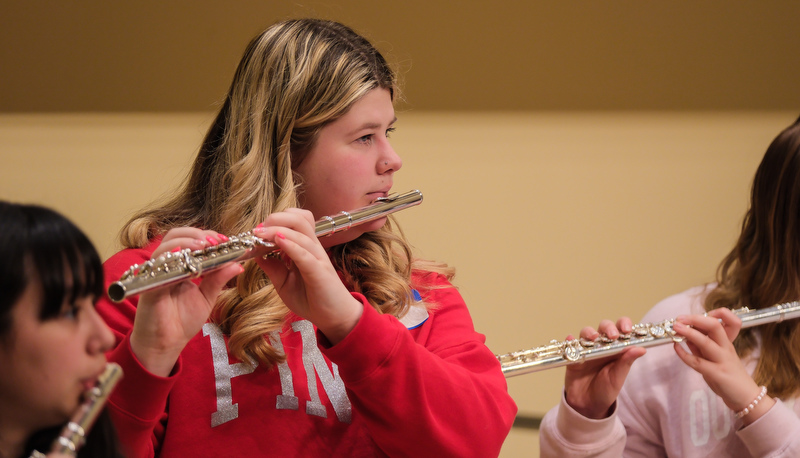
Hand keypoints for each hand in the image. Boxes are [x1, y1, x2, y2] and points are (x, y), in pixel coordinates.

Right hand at [130, 228, 242, 376]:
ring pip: (166, 246)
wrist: (166, 344)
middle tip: (215, 241)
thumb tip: (238, 264)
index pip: (190, 240)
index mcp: (180, 265)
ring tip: (203, 246)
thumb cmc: (183, 320)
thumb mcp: (207, 297)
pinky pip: (157, 267)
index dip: (206, 235)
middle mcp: (166, 265)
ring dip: (186, 242)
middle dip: (197, 234)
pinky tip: (186, 257)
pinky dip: (171, 258)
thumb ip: (219, 279)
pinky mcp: (149, 286)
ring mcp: (156, 274)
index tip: (224, 239)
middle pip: (175, 235)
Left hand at [253, 209, 362, 344]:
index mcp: (305, 248)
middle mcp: (313, 248)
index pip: (295, 220)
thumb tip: (256, 254)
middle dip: (276, 218)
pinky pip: (305, 254)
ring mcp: (318, 258)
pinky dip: (291, 245)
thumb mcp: (284, 283)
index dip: (276, 219)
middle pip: (299, 218)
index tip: (257, 230)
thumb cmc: (311, 299)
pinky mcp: (320, 272)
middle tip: (258, 229)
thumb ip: (273, 268)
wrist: (333, 318)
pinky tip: (278, 241)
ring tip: (261, 234)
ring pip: (302, 231)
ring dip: (278, 228)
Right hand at [564, 317, 645, 418]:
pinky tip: (571, 340)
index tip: (627, 329)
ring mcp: (587, 349)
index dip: (624, 324)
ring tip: (592, 338)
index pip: (622, 330)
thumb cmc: (606, 390)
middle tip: (612, 336)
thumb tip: (642, 349)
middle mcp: (602, 345)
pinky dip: (570, 340)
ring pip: (587, 333)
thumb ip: (627, 362)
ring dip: (589, 332)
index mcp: (617, 349)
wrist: (588, 404)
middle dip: (608, 327)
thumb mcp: (618, 377)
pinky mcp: (573, 355)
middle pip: (604, 327)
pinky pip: (570, 344)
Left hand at [672, 308, 773, 424]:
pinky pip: (698, 362)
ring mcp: (722, 360)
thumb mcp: (715, 357)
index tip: (699, 315)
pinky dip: (684, 354)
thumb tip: (685, 335)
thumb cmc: (728, 375)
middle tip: (679, 318)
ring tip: (675, 327)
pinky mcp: (717, 374)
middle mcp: (726, 348)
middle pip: (715, 326)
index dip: (715, 314)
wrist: (745, 397)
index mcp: (727, 342)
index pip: (728, 321)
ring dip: (689, 333)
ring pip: (706, 342)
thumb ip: (701, 346)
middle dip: (695, 319)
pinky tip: (676, 347)